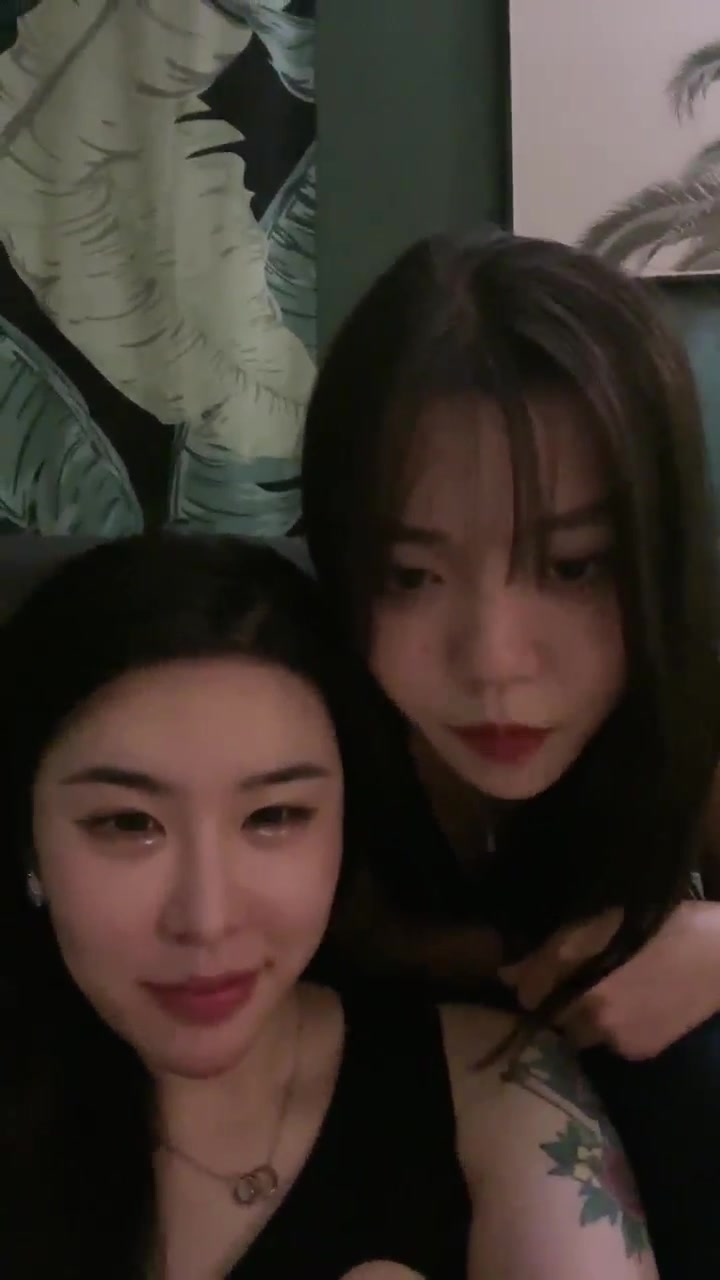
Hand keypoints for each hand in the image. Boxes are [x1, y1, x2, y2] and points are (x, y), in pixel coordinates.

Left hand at [499, 902, 719, 1059]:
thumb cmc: (662, 926)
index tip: (537, 970)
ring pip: (581, 1033)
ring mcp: (620, 1042)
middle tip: (579, 977)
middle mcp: (596, 1022)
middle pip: (554, 1018)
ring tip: (608, 987)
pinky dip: (612, 1027)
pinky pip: (609, 1042)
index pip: (528, 996)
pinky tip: (632, 1002)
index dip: (530, 981)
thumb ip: (551, 952)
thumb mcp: (602, 924)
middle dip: (559, 1001)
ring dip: (585, 1016)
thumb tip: (507, 975)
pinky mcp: (641, 1052)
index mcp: (582, 987)